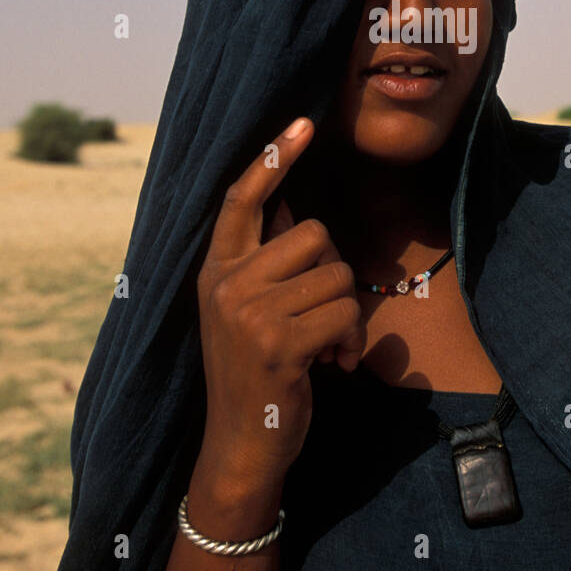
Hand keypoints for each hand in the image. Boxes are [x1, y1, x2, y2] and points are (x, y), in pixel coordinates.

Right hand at [193, 117, 365, 500]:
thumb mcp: (247, 313)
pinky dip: (352, 341)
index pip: (242, 199)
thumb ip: (267, 265)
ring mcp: (249, 313)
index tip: (302, 123)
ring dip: (347, 314)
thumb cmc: (257, 374)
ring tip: (329, 346)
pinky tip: (335, 365)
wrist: (241, 447)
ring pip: (335, 275)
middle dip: (333, 272)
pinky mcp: (277, 343)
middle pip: (313, 234)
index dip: (273, 159)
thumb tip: (299, 210)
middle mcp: (226, 284)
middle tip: (324, 314)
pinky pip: (344, 314)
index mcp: (216, 271)